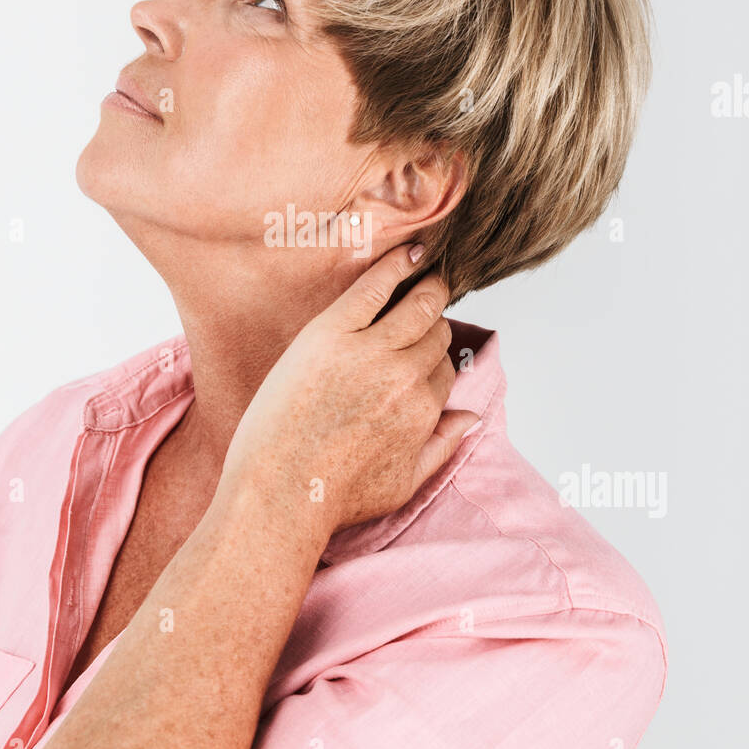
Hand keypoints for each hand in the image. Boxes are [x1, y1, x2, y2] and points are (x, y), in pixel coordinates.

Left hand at [217, 243, 479, 537]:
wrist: (277, 494)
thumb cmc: (333, 495)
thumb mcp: (404, 483)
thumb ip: (443, 446)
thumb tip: (471, 416)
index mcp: (424, 411)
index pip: (445, 366)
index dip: (433, 357)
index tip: (421, 349)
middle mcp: (404, 378)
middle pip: (436, 331)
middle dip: (433, 322)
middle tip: (425, 307)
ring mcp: (368, 352)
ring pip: (417, 306)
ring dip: (426, 289)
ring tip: (425, 276)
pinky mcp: (330, 334)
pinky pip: (375, 286)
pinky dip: (397, 265)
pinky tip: (410, 252)